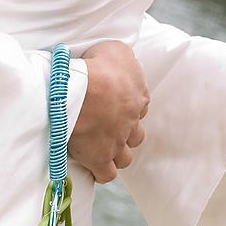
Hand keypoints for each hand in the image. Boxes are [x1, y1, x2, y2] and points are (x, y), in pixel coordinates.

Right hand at [69, 41, 149, 182]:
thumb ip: (122, 58)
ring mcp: (118, 142)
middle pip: (135, 135)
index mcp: (138, 97)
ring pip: (124, 157)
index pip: (139, 107)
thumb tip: (121, 61)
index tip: (112, 107)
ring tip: (98, 149)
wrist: (87, 89)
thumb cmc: (101, 66)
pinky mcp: (100, 157)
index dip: (126, 109)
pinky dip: (99, 171)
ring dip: (113, 154)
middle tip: (105, 129)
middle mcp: (132, 122)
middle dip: (123, 135)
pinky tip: (90, 166)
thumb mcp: (118, 51)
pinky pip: (106, 174)